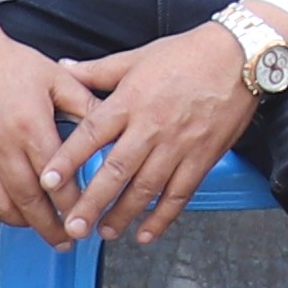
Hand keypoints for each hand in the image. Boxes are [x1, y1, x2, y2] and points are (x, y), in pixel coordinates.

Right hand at [0, 0, 111, 246]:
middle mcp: (2, 147)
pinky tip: (9, 213)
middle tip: (67, 239)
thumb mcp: (56, 78)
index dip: (73, 203)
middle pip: (30, 202)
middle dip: (51, 226)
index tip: (85, 214)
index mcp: (30, 127)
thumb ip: (84, 105)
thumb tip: (110, 125)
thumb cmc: (7, 62)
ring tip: (42, 229)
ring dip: (24, 223)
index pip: (56, 180)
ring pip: (2, 205)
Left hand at [67, 12, 278, 244]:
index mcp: (130, 101)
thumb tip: (63, 69)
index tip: (48, 182)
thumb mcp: (136, 57)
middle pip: (115, 171)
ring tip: (104, 232)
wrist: (238, 55)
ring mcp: (178, 145)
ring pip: (145, 189)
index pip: (91, 135)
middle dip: (91, 203)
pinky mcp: (201, 158)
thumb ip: (97, 71)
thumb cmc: (188, 54)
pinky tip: (147, 233)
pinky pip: (179, 194)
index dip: (68, 160)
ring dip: (122, 215)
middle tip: (72, 226)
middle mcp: (151, 127)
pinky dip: (163, 217)